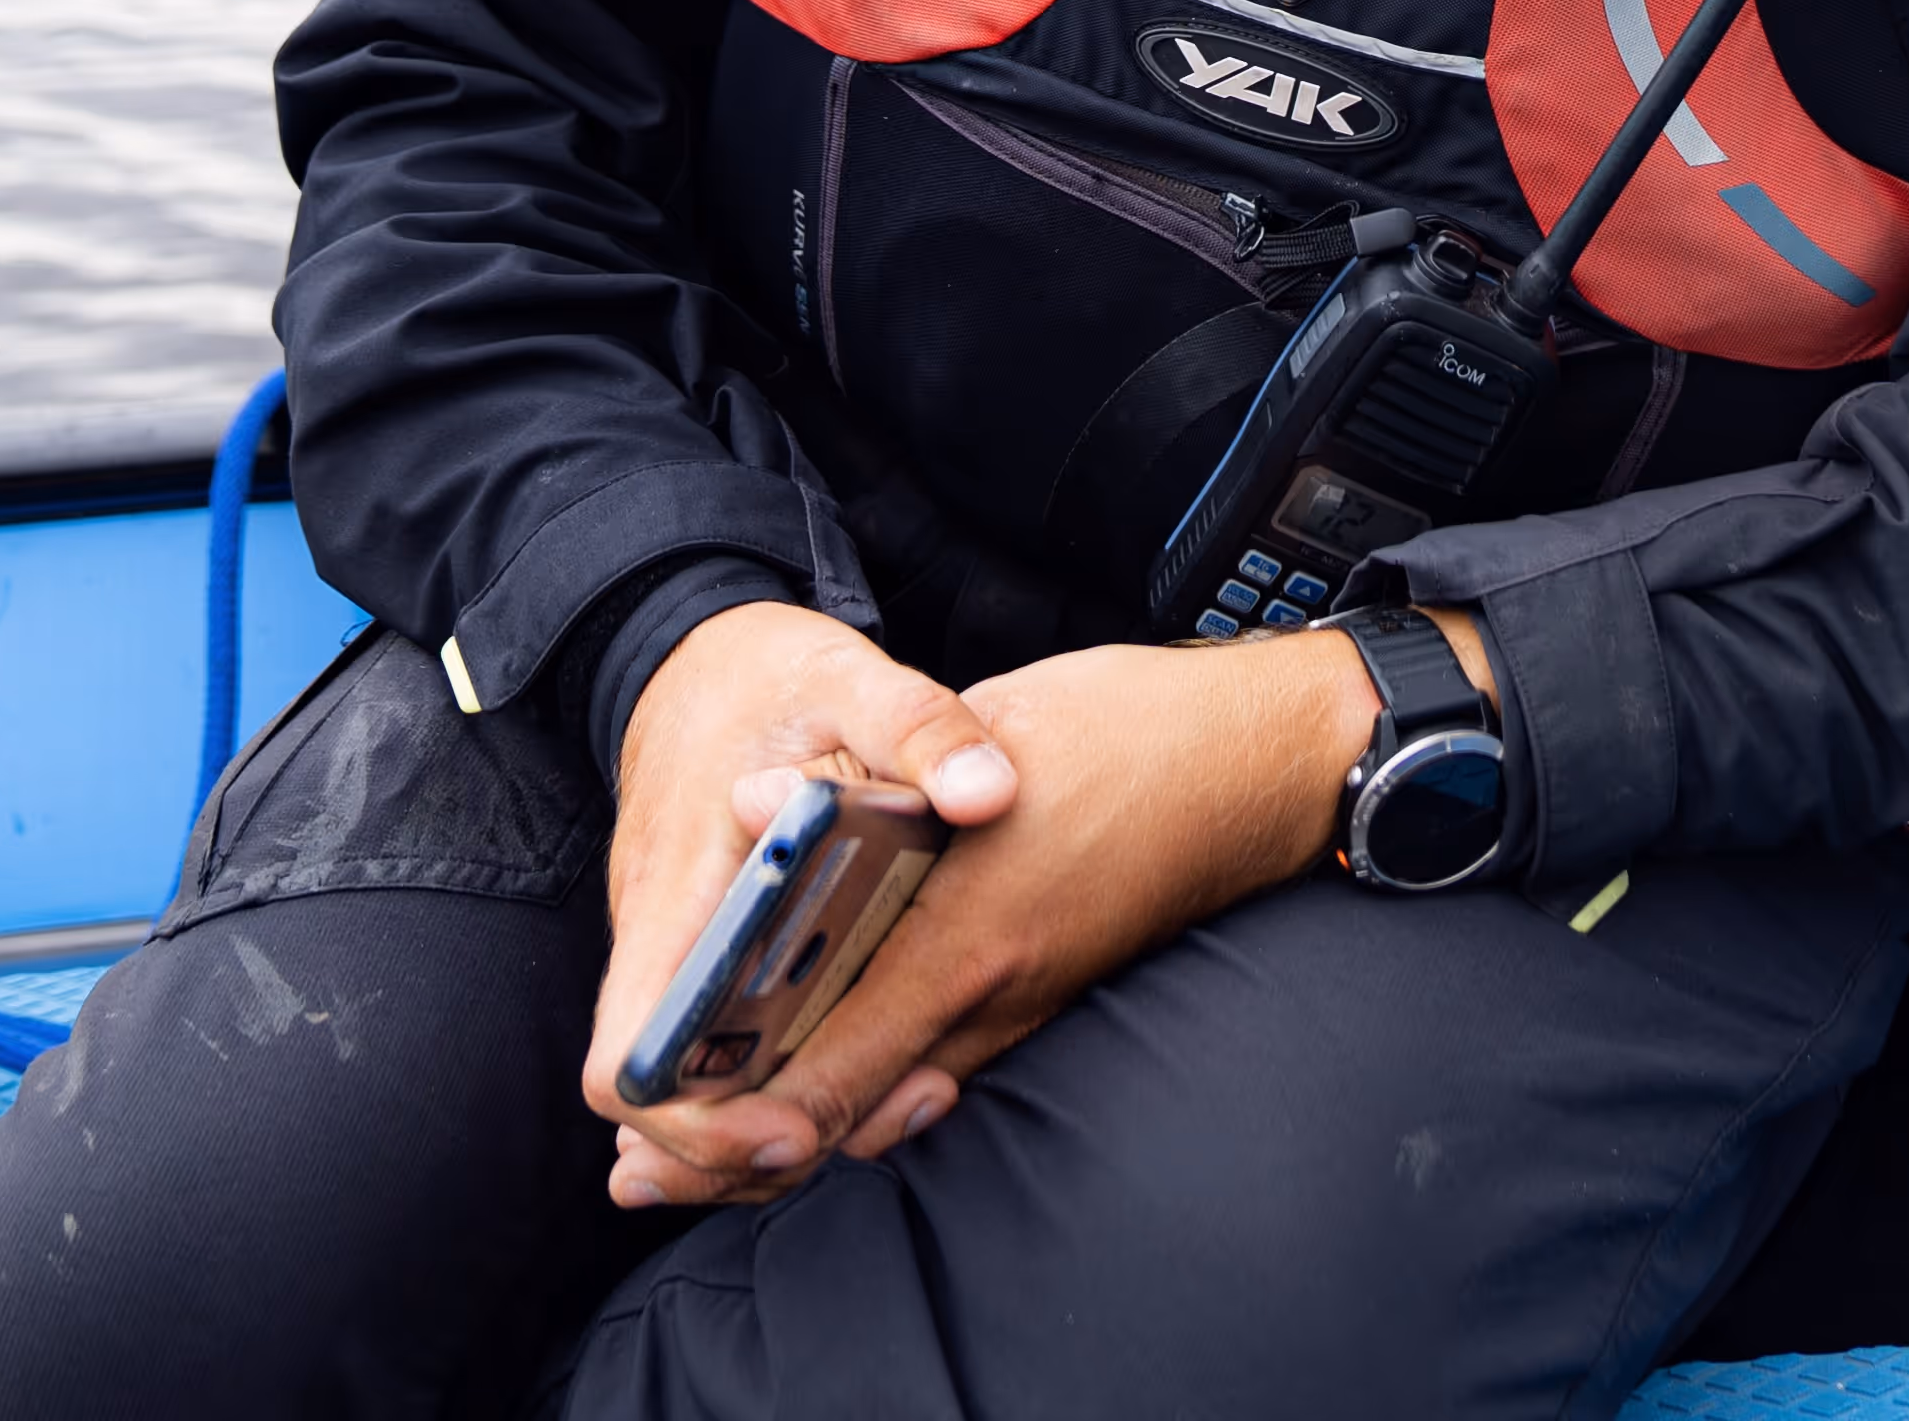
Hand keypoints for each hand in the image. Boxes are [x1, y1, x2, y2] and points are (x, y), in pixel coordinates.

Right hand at [582, 603, 1018, 1194]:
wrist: (693, 651)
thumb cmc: (760, 671)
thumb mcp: (846, 674)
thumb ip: (919, 729)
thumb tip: (990, 795)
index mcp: (671, 895)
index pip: (629, 1059)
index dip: (696, 1124)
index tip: (794, 1125)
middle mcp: (656, 944)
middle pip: (665, 1108)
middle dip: (749, 1148)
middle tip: (865, 1126)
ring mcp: (677, 955)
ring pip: (698, 1089)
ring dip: (770, 1122)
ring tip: (887, 1108)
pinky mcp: (706, 953)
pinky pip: (723, 1047)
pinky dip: (776, 1079)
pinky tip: (862, 1078)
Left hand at [592, 611, 1486, 1207]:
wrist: (1258, 764)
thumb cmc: (1128, 738)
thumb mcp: (987, 740)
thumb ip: (868, 783)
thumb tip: (757, 807)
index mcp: (966, 941)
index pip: (830, 1066)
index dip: (740, 1116)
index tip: (665, 1131)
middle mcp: (990, 998)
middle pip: (844, 1111)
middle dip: (739, 1151)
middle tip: (649, 1171)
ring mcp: (1019, 1007)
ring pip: (885, 1101)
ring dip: (791, 1128)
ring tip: (700, 1144)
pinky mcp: (1037, 996)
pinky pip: (933, 1072)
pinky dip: (862, 1095)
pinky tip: (816, 1091)